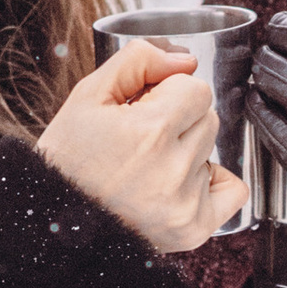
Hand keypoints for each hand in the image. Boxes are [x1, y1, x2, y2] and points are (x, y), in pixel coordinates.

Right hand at [38, 40, 245, 254]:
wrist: (52, 221)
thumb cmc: (67, 162)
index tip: (140, 111)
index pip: (195, 88)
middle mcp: (173, 169)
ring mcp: (186, 203)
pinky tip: (179, 184)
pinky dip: (213, 183)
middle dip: (178, 121)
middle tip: (140, 141)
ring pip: (214, 150)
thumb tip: (185, 60)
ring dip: (188, 152)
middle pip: (207, 118)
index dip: (165, 93)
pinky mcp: (193, 228)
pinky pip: (234, 191)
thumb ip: (137, 61)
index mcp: (151, 131)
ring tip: (147, 168)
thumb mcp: (87, 97)